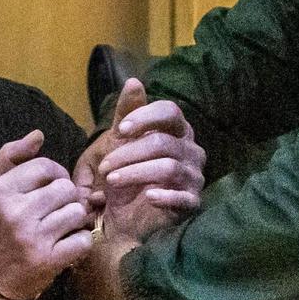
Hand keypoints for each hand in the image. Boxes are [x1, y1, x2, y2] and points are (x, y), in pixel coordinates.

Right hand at [0, 130, 92, 299]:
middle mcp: (15, 213)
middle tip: (54, 210)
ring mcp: (32, 237)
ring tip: (59, 227)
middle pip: (66, 188)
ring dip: (73, 220)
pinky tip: (64, 245)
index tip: (49, 187)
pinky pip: (83, 239)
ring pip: (77, 212)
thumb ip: (10, 157)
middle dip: (65, 198)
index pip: (45, 166)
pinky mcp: (48, 261)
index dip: (54, 174)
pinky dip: (78, 242)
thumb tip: (38, 134)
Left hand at [98, 80, 205, 239]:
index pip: (170, 112)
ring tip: (111, 180)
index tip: (120, 129)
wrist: (125, 218)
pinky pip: (183, 197)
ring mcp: (195, 177)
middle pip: (164, 142)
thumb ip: (127, 113)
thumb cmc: (127, 175)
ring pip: (169, 167)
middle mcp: (192, 151)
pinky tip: (148, 197)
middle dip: (129, 152)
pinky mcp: (192, 203)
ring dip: (135, 172)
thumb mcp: (120, 143)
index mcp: (179, 131)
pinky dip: (164, 195)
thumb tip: (134, 81)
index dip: (145, 117)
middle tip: (104, 166)